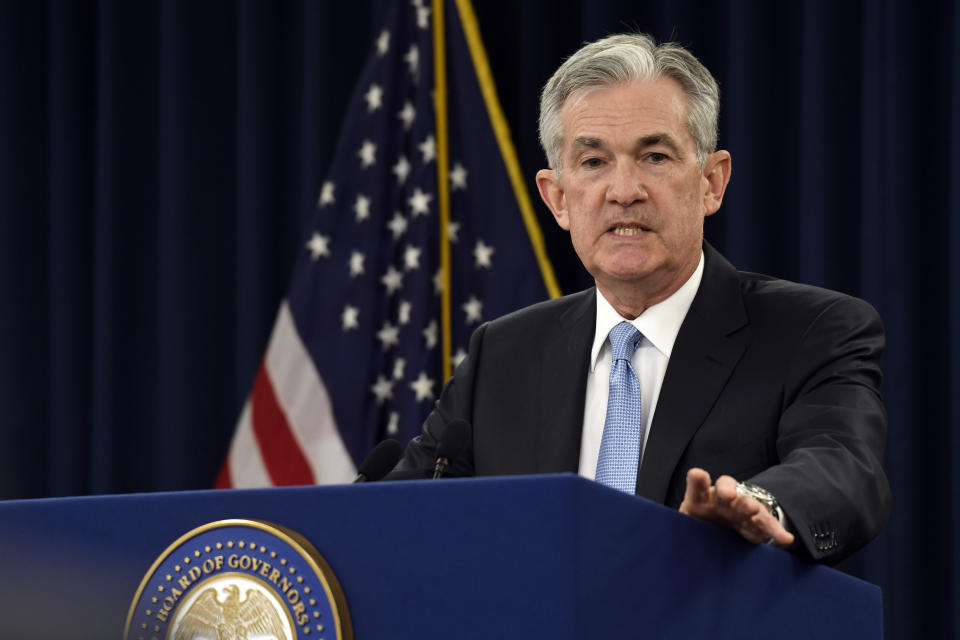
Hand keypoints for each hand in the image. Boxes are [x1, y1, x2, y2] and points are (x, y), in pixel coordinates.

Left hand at [678, 468, 794, 545]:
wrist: (720, 532)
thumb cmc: (699, 524)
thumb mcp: (686, 521)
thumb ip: (679, 522)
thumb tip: (656, 528)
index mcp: (701, 497)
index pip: (699, 485)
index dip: (698, 480)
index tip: (698, 475)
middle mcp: (722, 499)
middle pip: (727, 488)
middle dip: (728, 490)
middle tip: (729, 496)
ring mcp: (741, 509)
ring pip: (747, 503)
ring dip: (750, 505)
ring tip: (752, 510)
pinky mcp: (756, 524)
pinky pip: (767, 526)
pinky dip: (776, 532)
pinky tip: (786, 539)